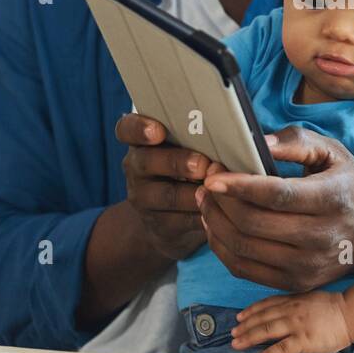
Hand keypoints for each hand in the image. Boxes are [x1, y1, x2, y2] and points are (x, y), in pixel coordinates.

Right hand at [115, 113, 208, 260]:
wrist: (172, 217)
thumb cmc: (187, 168)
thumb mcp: (185, 148)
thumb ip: (196, 137)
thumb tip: (227, 128)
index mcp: (142, 142)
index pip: (127, 129)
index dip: (139, 128)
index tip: (157, 131)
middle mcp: (137, 168)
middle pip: (147, 162)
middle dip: (176, 162)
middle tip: (202, 164)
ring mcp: (145, 199)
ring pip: (165, 195)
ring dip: (191, 192)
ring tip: (213, 188)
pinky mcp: (161, 224)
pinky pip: (181, 220)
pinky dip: (201, 214)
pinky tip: (220, 210)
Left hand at [194, 125, 353, 292]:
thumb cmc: (350, 185)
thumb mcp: (333, 152)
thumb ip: (296, 142)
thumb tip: (258, 143)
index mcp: (331, 199)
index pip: (276, 195)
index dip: (239, 186)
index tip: (213, 176)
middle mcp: (321, 238)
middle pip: (253, 224)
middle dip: (220, 203)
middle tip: (207, 183)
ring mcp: (308, 266)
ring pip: (243, 249)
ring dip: (215, 224)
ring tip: (206, 202)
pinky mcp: (296, 283)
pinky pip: (245, 270)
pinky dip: (222, 249)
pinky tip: (217, 227)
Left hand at [231, 291, 352, 352]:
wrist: (350, 313)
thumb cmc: (333, 307)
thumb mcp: (310, 298)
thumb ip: (295, 303)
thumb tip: (281, 309)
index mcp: (293, 300)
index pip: (266, 304)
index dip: (251, 311)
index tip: (239, 317)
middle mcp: (291, 311)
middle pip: (262, 318)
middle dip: (245, 326)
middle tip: (232, 333)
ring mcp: (296, 325)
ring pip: (267, 331)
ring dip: (249, 337)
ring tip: (236, 344)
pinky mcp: (303, 340)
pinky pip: (281, 348)